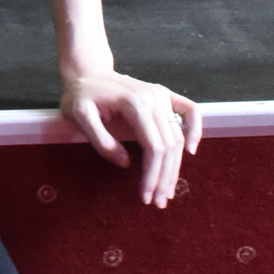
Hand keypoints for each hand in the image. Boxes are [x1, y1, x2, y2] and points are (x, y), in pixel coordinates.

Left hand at [60, 69, 202, 206]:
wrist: (86, 72)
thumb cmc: (80, 95)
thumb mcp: (79, 116)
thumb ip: (100, 141)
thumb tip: (126, 163)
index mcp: (134, 104)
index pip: (153, 147)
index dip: (151, 175)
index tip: (145, 196)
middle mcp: (153, 98)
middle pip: (168, 145)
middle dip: (164, 177)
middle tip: (158, 201)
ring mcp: (161, 95)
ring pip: (178, 136)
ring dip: (175, 166)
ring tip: (167, 190)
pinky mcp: (164, 95)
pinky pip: (190, 111)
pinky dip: (195, 129)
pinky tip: (191, 150)